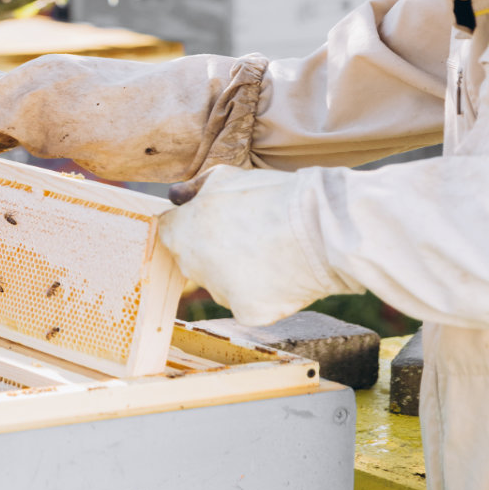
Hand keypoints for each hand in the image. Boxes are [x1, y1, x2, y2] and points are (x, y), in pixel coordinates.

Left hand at [157, 166, 358, 325]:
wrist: (319, 228)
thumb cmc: (272, 197)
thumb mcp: (224, 177)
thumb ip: (193, 188)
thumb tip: (176, 197)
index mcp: (181, 231)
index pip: (170, 233)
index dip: (191, 226)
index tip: (215, 222)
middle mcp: (192, 265)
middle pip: (194, 260)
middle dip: (212, 250)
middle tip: (247, 235)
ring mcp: (218, 292)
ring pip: (221, 284)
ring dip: (237, 273)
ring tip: (270, 251)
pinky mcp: (246, 312)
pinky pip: (248, 304)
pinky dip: (263, 294)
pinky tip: (281, 274)